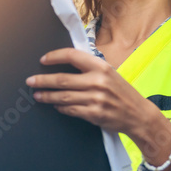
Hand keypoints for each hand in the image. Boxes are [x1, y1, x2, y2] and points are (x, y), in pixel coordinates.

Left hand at [27, 48, 170, 163]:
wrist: (139, 115)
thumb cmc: (122, 92)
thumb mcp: (109, 73)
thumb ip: (90, 68)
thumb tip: (65, 64)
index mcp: (101, 67)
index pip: (72, 56)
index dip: (55, 56)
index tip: (43, 60)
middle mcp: (98, 81)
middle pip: (62, 79)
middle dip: (43, 80)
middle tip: (30, 81)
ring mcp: (95, 99)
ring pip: (63, 96)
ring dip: (47, 96)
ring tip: (37, 95)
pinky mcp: (94, 114)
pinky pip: (71, 109)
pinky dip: (61, 107)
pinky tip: (55, 106)